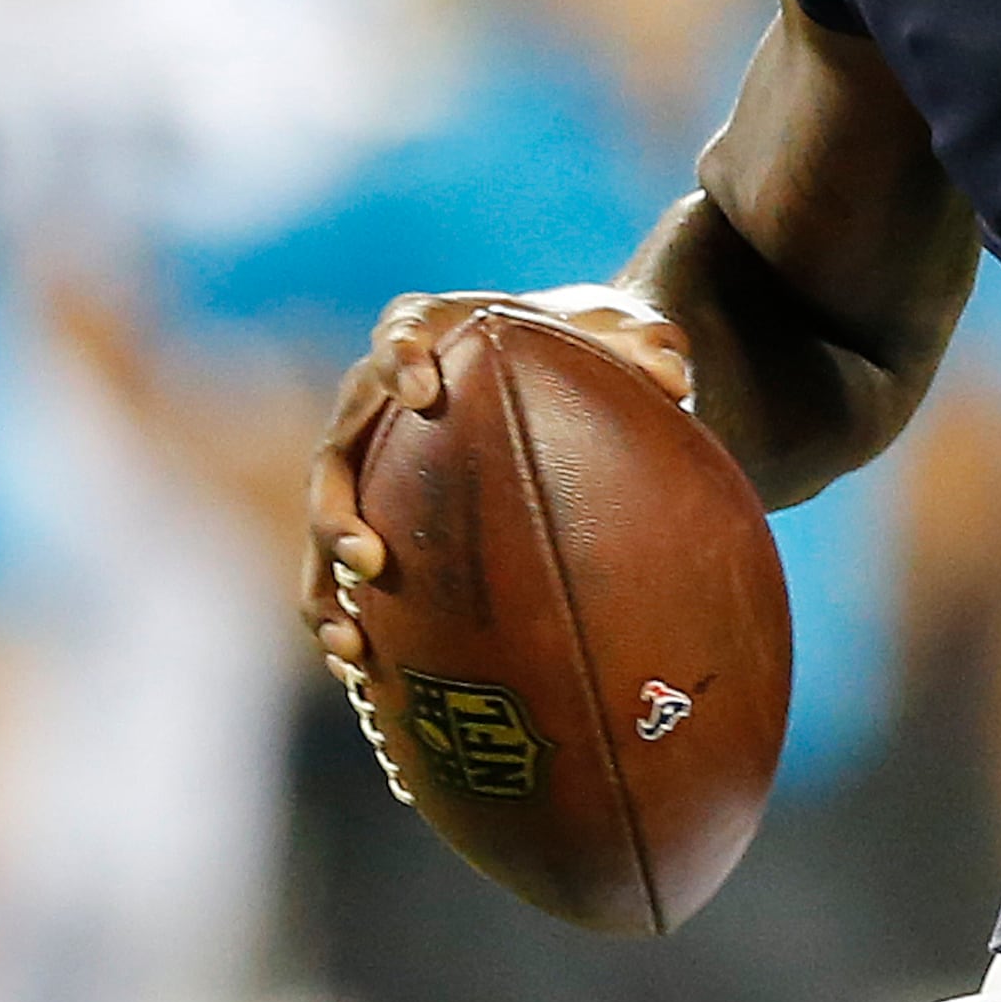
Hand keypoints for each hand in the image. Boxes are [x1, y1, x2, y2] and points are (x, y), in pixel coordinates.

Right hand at [301, 286, 693, 679]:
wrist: (555, 368)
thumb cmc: (580, 341)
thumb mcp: (621, 331)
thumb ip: (646, 343)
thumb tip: (675, 377)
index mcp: (428, 332)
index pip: (401, 333)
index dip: (400, 359)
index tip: (420, 390)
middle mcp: (376, 398)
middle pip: (336, 451)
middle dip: (337, 508)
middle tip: (370, 558)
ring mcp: (368, 459)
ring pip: (326, 523)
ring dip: (325, 585)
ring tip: (351, 640)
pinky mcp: (373, 511)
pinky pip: (340, 570)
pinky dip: (346, 616)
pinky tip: (366, 670)